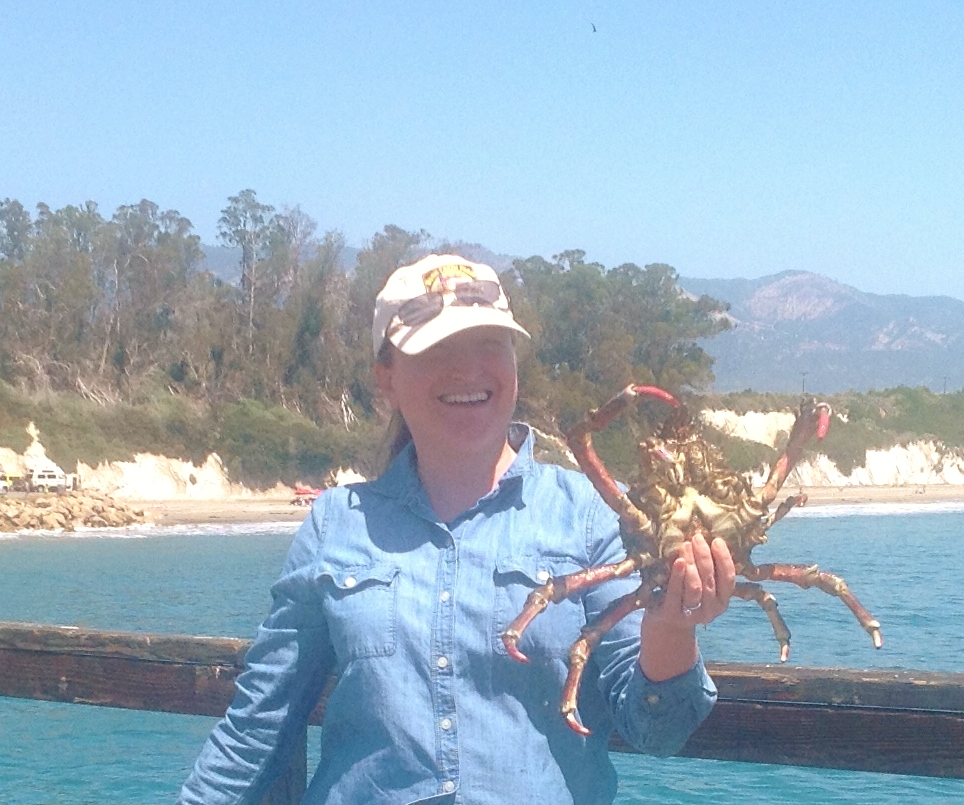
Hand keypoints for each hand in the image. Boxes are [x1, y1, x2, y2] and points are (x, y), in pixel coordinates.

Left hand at [638, 533, 735, 680]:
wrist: (665, 621)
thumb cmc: (685, 592)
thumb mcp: (702, 582)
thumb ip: (709, 567)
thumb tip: (709, 534)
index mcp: (723, 600)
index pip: (728, 578)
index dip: (724, 559)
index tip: (716, 540)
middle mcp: (711, 610)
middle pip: (711, 581)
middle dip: (705, 557)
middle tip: (696, 538)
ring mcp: (692, 615)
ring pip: (696, 588)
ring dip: (692, 564)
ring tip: (686, 545)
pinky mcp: (672, 614)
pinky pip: (676, 594)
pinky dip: (678, 576)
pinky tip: (678, 561)